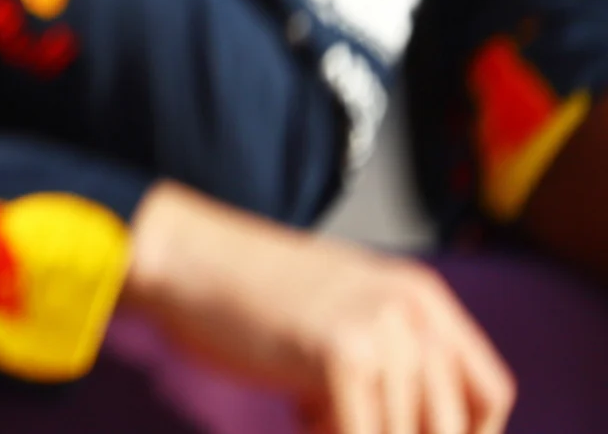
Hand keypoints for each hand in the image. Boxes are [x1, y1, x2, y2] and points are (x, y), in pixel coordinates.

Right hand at [123, 183, 512, 433]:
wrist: (182, 256)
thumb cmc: (248, 290)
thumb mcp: (345, 308)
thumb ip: (391, 352)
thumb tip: (417, 424)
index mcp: (422, 295)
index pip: (488, 390)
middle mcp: (415, 309)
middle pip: (448, 424)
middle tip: (331, 419)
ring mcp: (381, 328)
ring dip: (353, 432)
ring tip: (307, 409)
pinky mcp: (342, 352)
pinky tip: (298, 416)